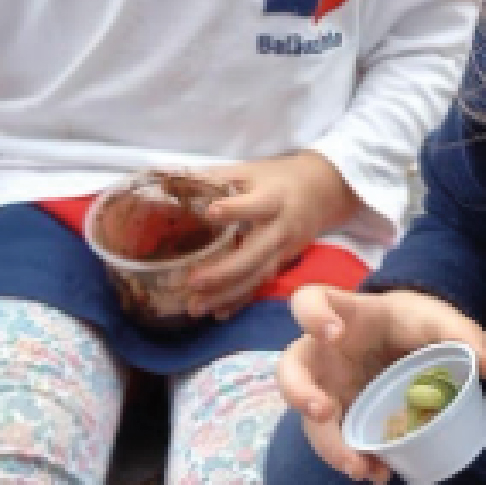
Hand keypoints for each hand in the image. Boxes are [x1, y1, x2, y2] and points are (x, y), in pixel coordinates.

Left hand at [187, 152, 362, 316]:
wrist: (324, 192)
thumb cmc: (277, 179)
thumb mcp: (248, 170)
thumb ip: (209, 179)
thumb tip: (161, 181)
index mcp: (274, 198)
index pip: (256, 204)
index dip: (236, 209)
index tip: (211, 212)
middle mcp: (282, 227)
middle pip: (257, 253)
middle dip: (226, 270)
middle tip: (193, 282)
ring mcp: (286, 249)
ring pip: (258, 275)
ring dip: (228, 294)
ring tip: (196, 307)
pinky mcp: (284, 262)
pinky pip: (261, 285)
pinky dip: (241, 301)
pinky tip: (219, 313)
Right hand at [276, 286, 485, 484]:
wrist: (408, 341)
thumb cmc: (412, 322)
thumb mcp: (437, 319)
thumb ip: (462, 333)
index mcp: (342, 315)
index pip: (308, 302)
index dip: (312, 316)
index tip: (334, 333)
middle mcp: (322, 354)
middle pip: (290, 370)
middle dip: (300, 393)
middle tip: (324, 412)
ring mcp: (327, 386)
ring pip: (310, 419)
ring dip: (331, 446)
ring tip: (360, 468)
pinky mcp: (340, 415)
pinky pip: (337, 440)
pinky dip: (356, 458)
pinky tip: (379, 473)